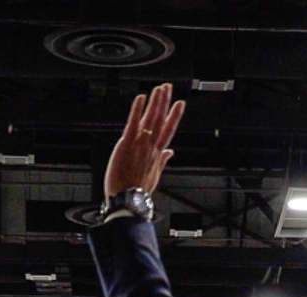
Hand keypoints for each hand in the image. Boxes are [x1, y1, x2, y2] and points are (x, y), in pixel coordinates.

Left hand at [104, 83, 185, 198]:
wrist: (127, 200)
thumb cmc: (137, 190)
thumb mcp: (154, 176)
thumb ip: (162, 161)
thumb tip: (170, 153)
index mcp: (157, 154)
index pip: (168, 130)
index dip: (174, 116)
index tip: (180, 104)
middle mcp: (150, 147)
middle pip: (160, 120)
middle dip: (165, 102)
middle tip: (168, 87)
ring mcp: (139, 144)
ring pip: (150, 119)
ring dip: (155, 102)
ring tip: (159, 88)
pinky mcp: (126, 144)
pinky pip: (133, 123)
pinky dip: (137, 110)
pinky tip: (141, 98)